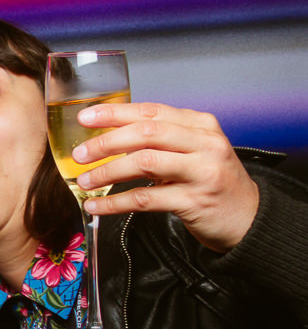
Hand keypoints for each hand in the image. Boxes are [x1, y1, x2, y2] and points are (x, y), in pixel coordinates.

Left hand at [72, 101, 258, 251]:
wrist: (249, 217)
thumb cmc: (211, 181)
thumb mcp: (193, 151)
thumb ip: (161, 138)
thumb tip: (108, 133)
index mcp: (200, 125)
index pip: (151, 111)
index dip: (114, 113)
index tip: (85, 117)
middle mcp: (204, 144)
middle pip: (146, 133)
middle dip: (106, 142)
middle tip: (80, 154)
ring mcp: (202, 172)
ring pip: (144, 162)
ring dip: (108, 172)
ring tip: (85, 181)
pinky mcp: (194, 201)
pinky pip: (145, 199)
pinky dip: (115, 202)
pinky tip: (97, 206)